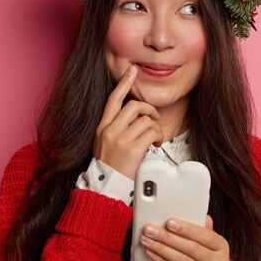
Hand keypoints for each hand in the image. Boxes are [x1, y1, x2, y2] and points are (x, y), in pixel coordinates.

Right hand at [94, 65, 163, 179]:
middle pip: (134, 106)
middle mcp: (110, 130)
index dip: (124, 83)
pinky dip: (158, 137)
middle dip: (149, 109)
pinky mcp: (132, 148)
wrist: (104, 188)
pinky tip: (155, 144)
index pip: (113, 99)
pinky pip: (152, 132)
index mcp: (102, 127)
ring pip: (146, 119)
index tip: (132, 71)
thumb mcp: (104, 144)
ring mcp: (120, 139)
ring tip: (154, 138)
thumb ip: (116, 128)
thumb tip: (136, 117)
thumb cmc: (109, 167)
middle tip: (154, 117)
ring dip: (155, 127)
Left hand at [140, 215, 229, 260]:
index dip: (187, 229)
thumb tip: (199, 214)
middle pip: (190, 248)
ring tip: (147, 240)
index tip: (169, 222)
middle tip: (151, 229)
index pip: (205, 235)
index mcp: (221, 247)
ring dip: (161, 249)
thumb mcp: (212, 243)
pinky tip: (152, 253)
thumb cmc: (210, 256)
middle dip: (168, 237)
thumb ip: (204, 229)